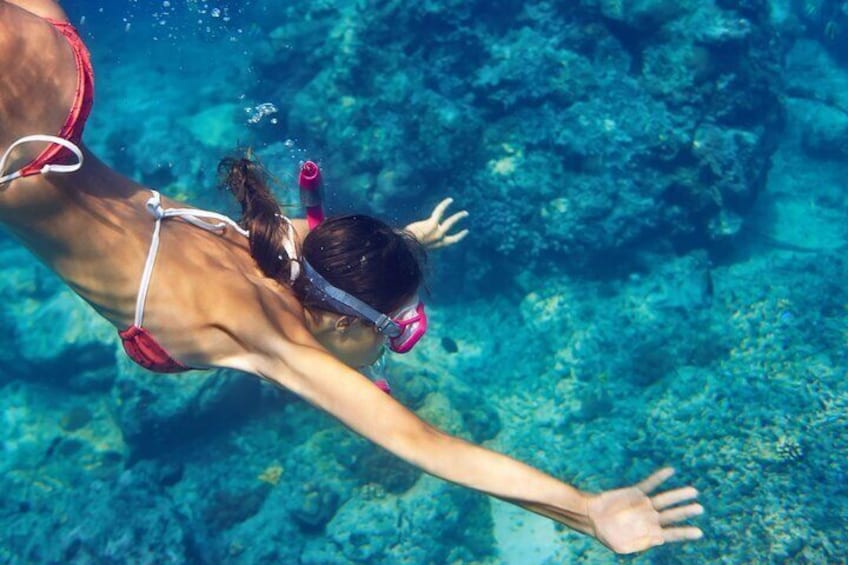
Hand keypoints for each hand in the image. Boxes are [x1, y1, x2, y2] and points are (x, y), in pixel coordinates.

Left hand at [404, 197, 468, 249]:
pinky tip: (450, 200)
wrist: (406, 246)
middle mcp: (439, 239)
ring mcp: (437, 232)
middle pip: (454, 235)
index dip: (460, 236)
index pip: (452, 241)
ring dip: (459, 217)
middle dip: (460, 228)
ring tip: (465, 213)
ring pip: (451, 222)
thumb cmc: (409, 245)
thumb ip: (424, 239)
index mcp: (437, 245)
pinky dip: (444, 205)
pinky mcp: (432, 223)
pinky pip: (440, 211)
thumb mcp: (419, 245)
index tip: (465, 231)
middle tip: (465, 219)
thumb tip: (420, 234)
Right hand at [588, 468, 703, 553]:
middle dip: (686, 511)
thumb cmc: (608, 536)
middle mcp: (651, 518)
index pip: (671, 533)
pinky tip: (670, 471)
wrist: (593, 519)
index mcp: (650, 533)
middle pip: (672, 514)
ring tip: (693, 491)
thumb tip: (658, 539)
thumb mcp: (622, 547)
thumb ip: (639, 543)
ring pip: (665, 499)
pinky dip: (659, 478)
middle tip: (700, 508)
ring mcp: (644, 505)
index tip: (698, 533)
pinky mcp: (635, 493)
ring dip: (678, 495)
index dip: (684, 533)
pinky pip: (650, 484)